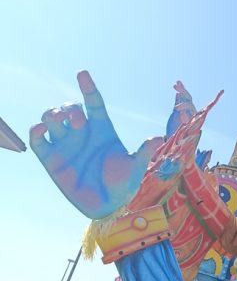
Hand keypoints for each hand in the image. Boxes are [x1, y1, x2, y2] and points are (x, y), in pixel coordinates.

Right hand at [30, 71, 161, 219]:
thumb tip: (156, 139)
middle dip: (70, 108)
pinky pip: (38, 139)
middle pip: (70, 109)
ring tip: (60, 121)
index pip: (93, 103)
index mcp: (102, 130)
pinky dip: (36, 130)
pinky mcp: (51, 158)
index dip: (88, 88)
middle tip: (79, 122)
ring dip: (52, 114)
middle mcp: (82, 134)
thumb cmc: (123, 185)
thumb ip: (143, 153)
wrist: (107, 206)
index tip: (82, 74)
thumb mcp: (135, 168)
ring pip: (51, 118)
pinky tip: (42, 129)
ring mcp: (66, 145)